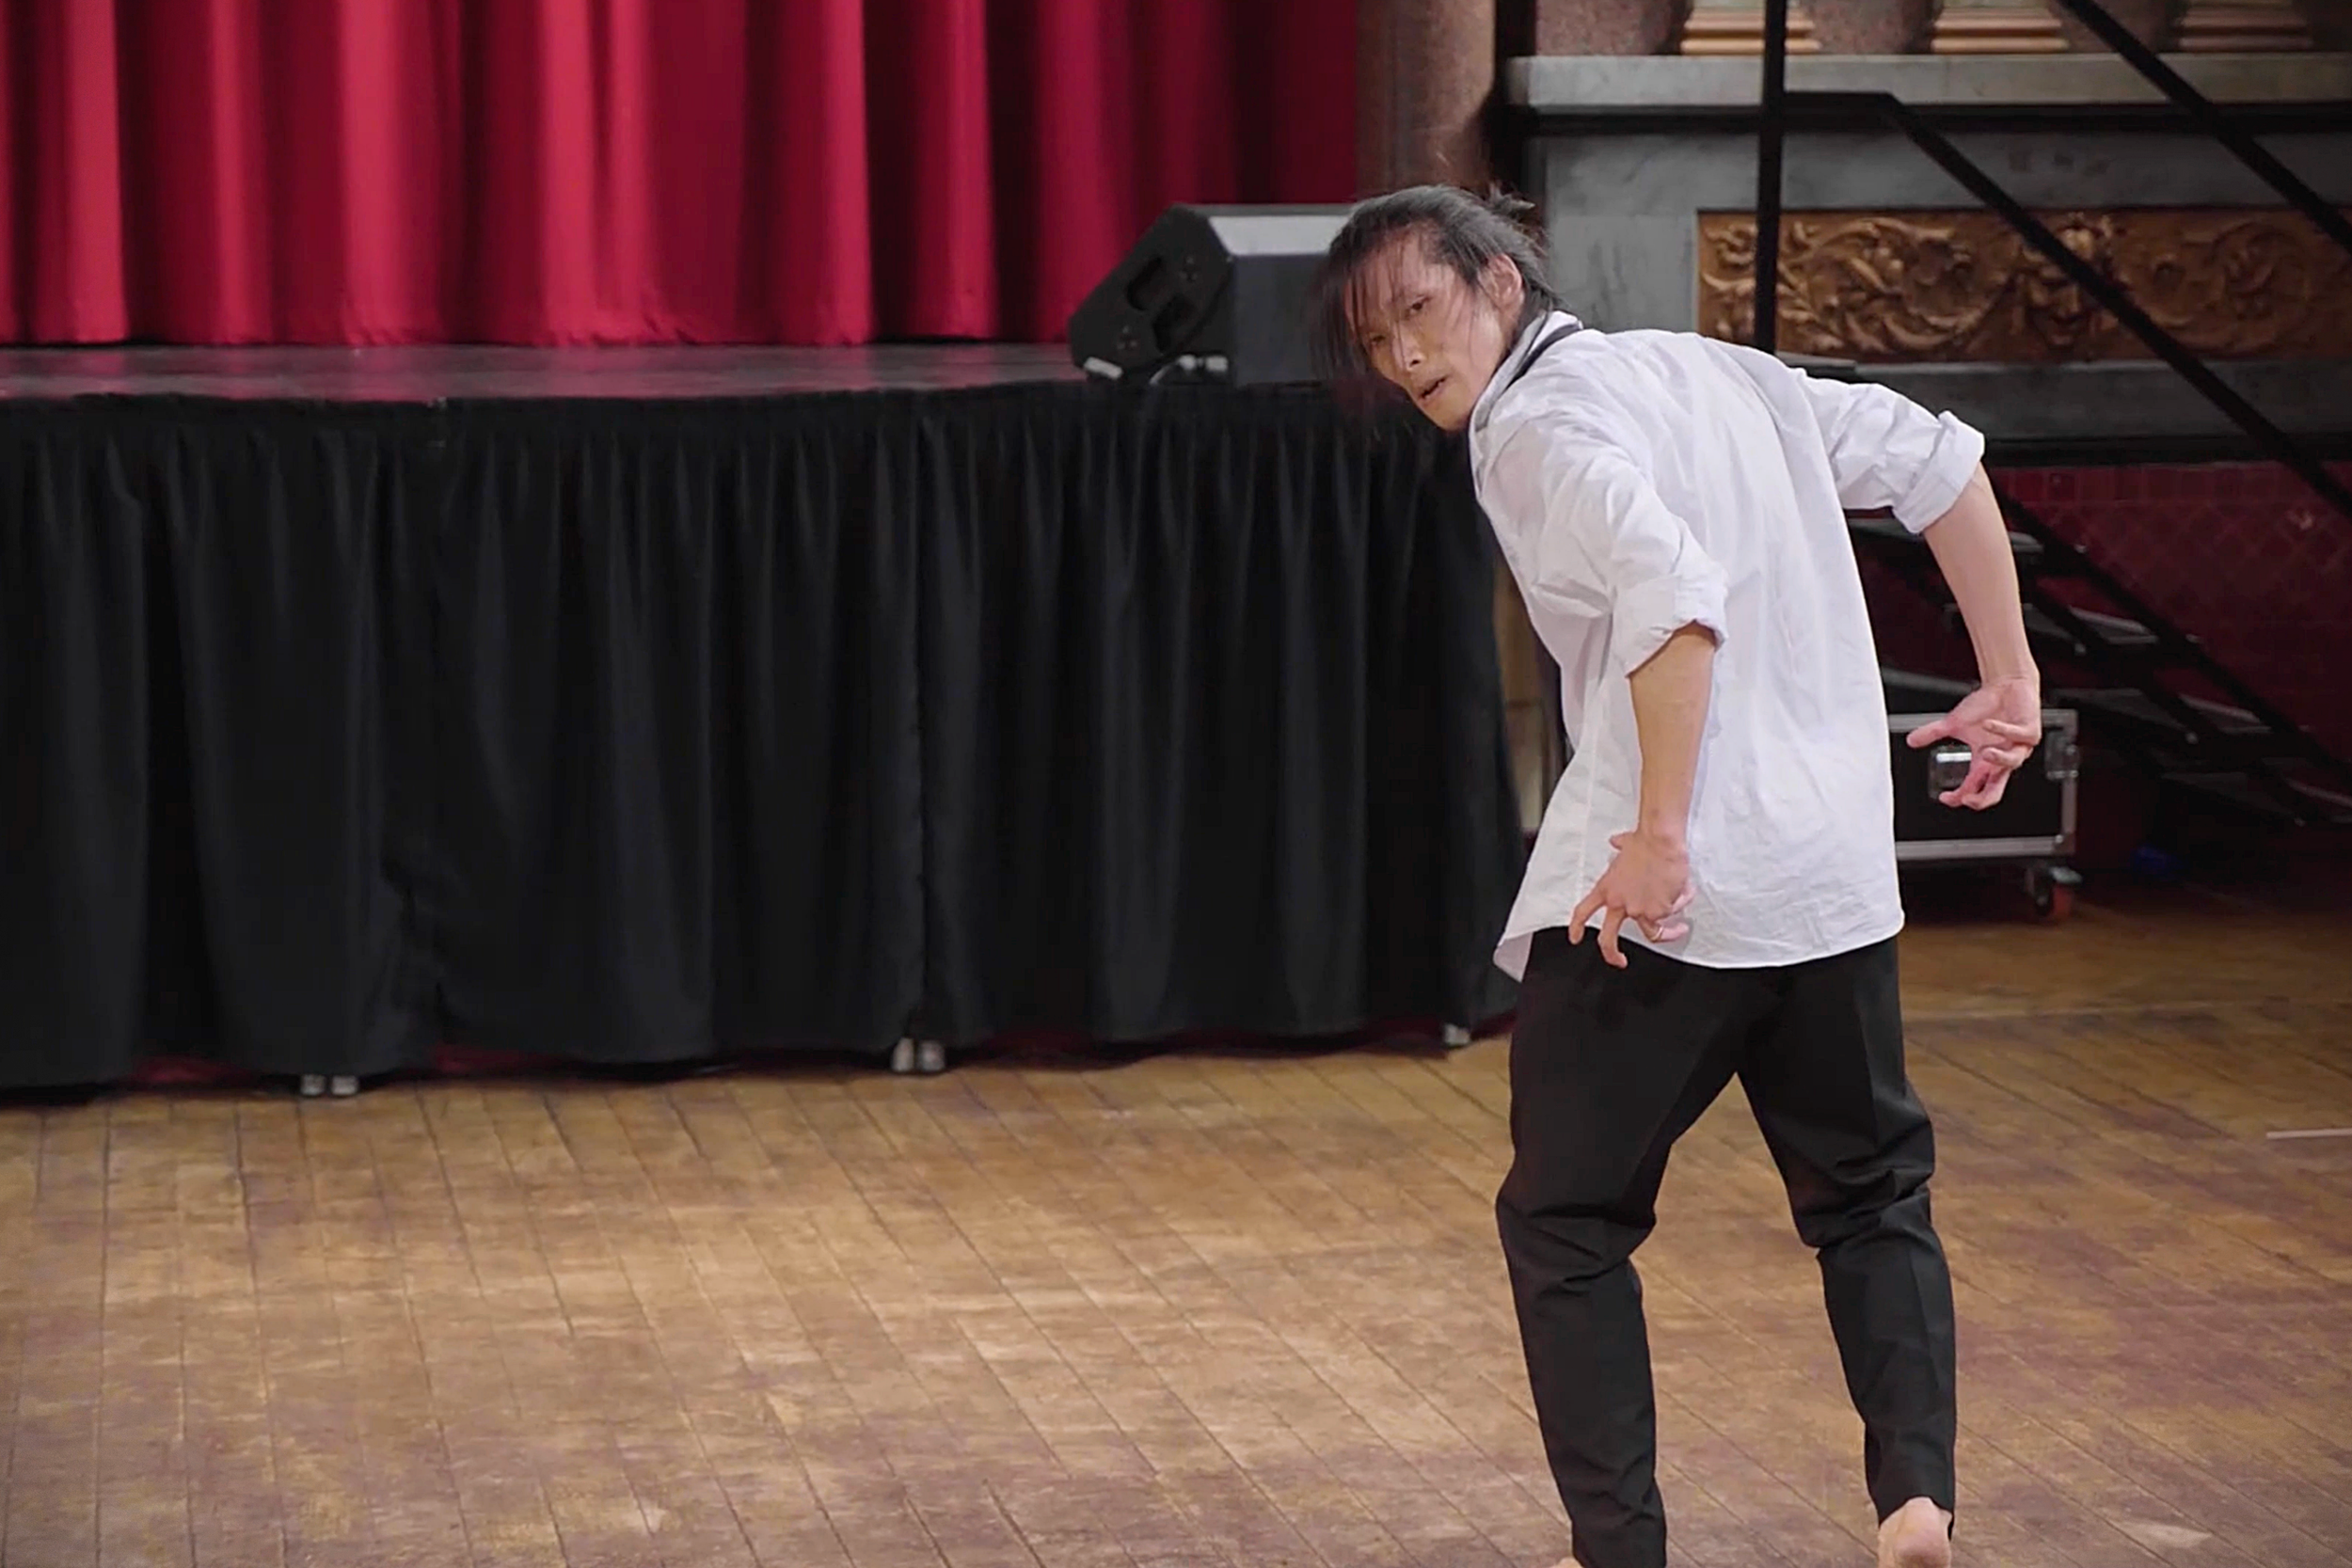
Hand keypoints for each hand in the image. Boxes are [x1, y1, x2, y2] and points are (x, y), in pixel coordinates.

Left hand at [1569, 830, 1693, 968]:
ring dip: (1669, 933)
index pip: (1584, 911)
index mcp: (1607, 888)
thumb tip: (1617, 841)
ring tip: (1679, 928)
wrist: (1660, 841)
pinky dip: (1680, 903)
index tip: (1575, 938)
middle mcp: (1620, 902)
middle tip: (1619, 961)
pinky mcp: (1659, 911)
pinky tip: (1683, 890)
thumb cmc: (1645, 841)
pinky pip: (1672, 914)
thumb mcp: (1625, 843)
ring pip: (1653, 932)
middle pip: (1608, 937)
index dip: (1577, 927)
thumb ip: (1620, 846)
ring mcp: (1638, 910)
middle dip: (1612, 954)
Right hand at [1906, 676, 2041, 808]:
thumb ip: (1933, 733)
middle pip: (1995, 790)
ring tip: (1985, 752)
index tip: (1945, 796)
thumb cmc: (1986, 707)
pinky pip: (2019, 737)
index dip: (1958, 797)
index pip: (1971, 789)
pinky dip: (2002, 731)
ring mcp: (2018, 747)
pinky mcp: (2030, 732)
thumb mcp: (1955, 724)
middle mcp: (2001, 760)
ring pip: (2012, 762)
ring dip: (1998, 760)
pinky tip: (1989, 723)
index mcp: (1984, 763)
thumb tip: (1911, 740)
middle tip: (1969, 799)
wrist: (2007, 686)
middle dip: (1982, 799)